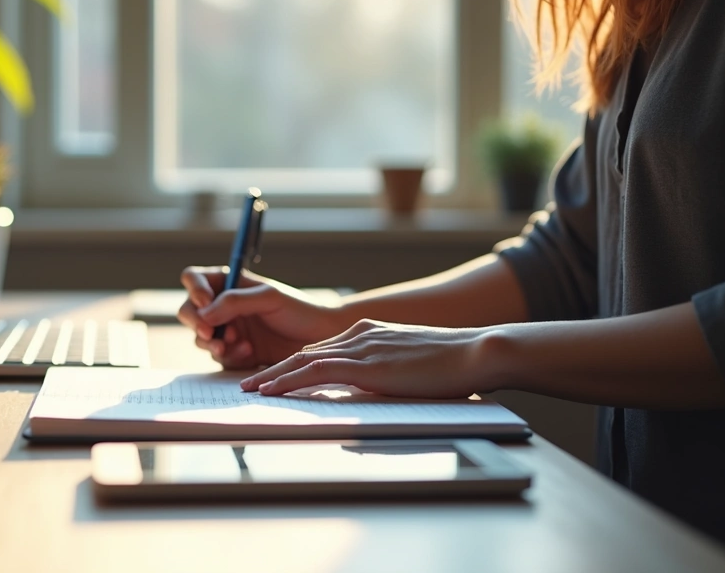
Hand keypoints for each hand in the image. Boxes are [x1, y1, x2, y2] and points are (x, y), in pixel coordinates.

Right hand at [177, 266, 348, 368]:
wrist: (322, 339)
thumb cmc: (299, 310)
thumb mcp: (269, 298)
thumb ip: (235, 301)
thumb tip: (204, 312)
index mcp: (230, 283)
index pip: (194, 278)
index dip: (194, 289)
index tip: (205, 301)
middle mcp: (223, 306)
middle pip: (189, 310)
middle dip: (196, 322)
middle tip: (210, 333)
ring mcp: (229, 331)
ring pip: (201, 338)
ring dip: (214, 343)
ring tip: (239, 344)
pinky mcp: (236, 354)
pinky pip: (220, 358)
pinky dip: (231, 356)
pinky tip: (251, 352)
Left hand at [239, 319, 495, 398]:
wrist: (476, 352)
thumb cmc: (454, 365)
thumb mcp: (411, 365)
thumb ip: (388, 372)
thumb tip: (375, 390)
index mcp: (370, 333)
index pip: (322, 349)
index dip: (295, 365)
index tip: (275, 377)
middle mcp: (359, 334)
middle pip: (306, 353)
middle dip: (275, 370)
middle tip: (249, 384)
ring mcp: (360, 347)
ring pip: (303, 361)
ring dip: (272, 377)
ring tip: (249, 390)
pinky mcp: (364, 365)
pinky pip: (315, 373)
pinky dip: (288, 382)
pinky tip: (271, 391)